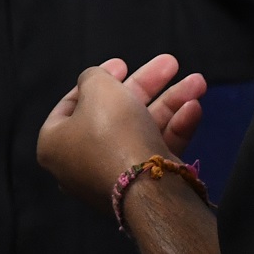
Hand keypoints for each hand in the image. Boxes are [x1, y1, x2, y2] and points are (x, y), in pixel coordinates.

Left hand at [39, 58, 218, 253]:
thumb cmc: (112, 131)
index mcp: (55, 142)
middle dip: (149, 85)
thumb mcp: (98, 87)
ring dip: (171, 102)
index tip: (123, 64)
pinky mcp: (142, 188)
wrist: (146, 189)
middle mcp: (80, 162)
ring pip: (142, 130)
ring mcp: (113, 177)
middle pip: (116, 112)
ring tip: (198, 82)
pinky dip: (174, 128)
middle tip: (170, 64)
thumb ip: (93, 76)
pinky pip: (154, 151)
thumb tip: (94, 80)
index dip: (99, 78)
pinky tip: (194, 109)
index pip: (74, 103)